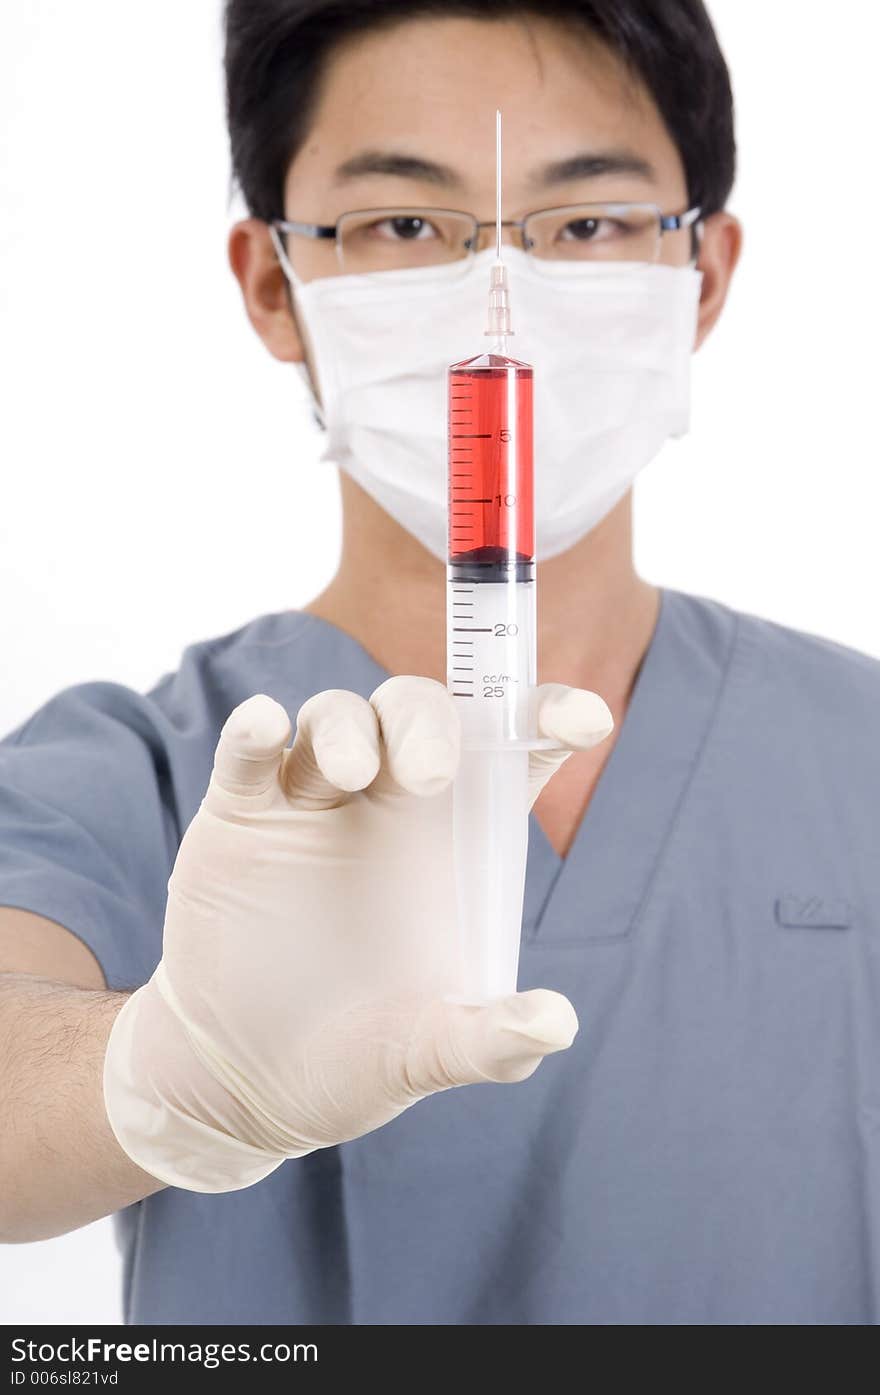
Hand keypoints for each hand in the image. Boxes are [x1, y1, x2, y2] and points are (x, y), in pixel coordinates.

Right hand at [103, 677, 612, 1191]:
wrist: (243, 1082)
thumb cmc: (355, 1057)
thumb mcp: (427, 1056)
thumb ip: (490, 1041)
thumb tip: (556, 1024)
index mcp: (455, 839)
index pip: (512, 752)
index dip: (550, 717)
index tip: (587, 721)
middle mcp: (388, 803)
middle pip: (417, 712)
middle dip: (428, 722)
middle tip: (430, 775)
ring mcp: (311, 804)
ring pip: (335, 716)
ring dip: (346, 727)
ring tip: (351, 774)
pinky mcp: (242, 818)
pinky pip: (249, 753)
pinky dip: (256, 731)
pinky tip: (265, 728)